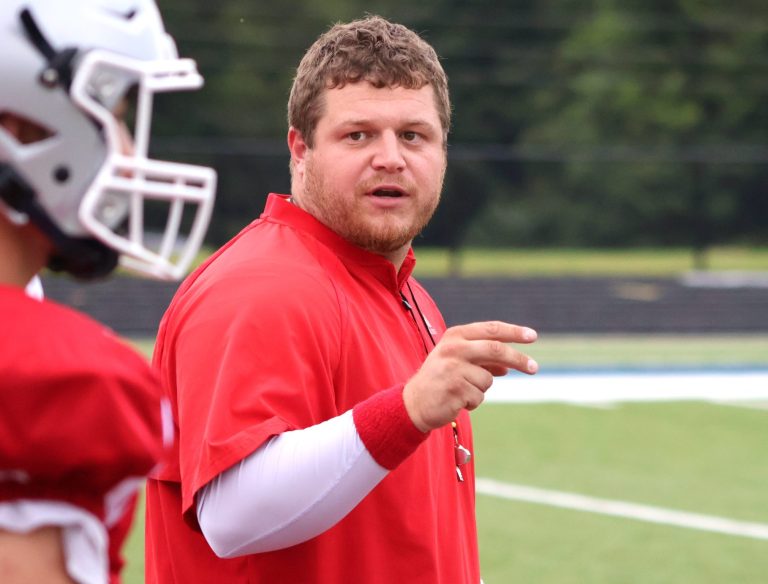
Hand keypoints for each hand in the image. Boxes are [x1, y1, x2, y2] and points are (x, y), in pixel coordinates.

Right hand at [402, 321, 537, 431]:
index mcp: (455, 336)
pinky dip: (473, 401)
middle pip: (496, 349)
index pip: (491, 330)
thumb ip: (482, 359)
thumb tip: (508, 366)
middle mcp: (454, 348)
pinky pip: (479, 396)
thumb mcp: (459, 362)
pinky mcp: (455, 389)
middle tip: (534, 368)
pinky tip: (457, 400)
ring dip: (481, 389)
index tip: (532, 336)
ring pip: (488, 379)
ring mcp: (453, 368)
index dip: (514, 332)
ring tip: (461, 391)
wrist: (414, 402)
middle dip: (518, 359)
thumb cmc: (440, 379)